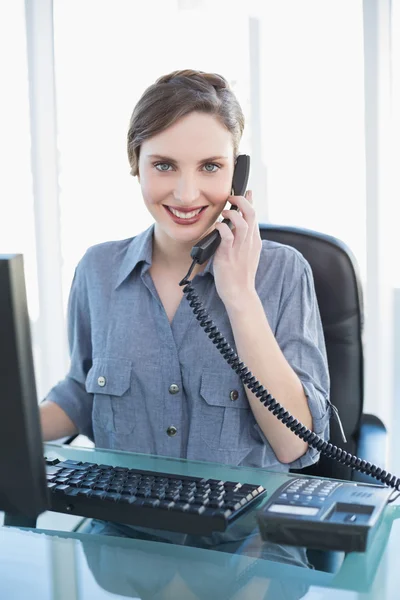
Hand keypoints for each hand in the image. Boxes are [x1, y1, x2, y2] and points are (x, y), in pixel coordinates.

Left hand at [213, 190, 261, 308]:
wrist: (240, 293)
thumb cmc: (240, 275)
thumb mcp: (247, 254)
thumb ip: (244, 240)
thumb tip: (235, 226)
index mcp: (254, 241)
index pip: (255, 216)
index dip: (250, 201)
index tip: (246, 192)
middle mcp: (249, 242)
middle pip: (251, 214)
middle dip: (242, 201)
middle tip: (231, 198)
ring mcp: (240, 248)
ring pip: (242, 222)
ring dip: (232, 213)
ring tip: (224, 212)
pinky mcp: (228, 254)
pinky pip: (227, 235)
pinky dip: (222, 227)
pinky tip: (218, 226)